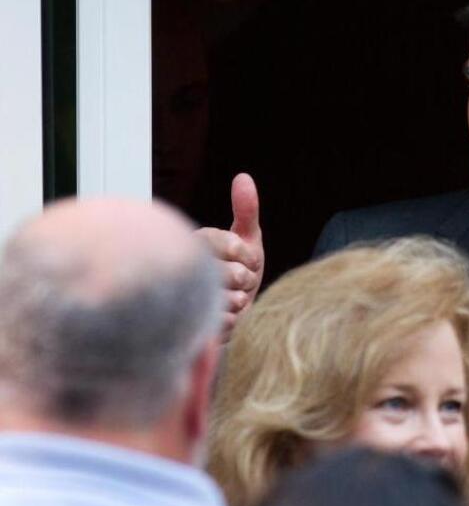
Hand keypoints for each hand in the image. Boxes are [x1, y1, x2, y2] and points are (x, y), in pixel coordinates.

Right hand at [195, 173, 264, 339]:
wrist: (235, 318)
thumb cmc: (240, 276)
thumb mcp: (247, 240)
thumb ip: (245, 211)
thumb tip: (243, 177)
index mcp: (193, 246)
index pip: (215, 240)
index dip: (241, 252)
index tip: (252, 260)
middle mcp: (180, 270)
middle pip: (222, 272)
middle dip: (243, 279)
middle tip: (242, 282)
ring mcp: (180, 299)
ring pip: (223, 299)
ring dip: (237, 302)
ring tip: (232, 300)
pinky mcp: (185, 328)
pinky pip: (221, 324)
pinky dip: (232, 322)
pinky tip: (224, 318)